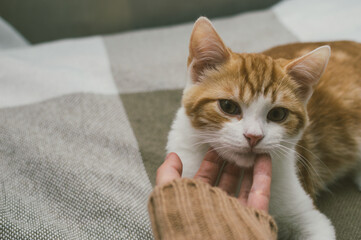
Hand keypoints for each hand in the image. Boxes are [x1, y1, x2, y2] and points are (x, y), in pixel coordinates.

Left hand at [156, 149, 271, 211]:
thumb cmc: (185, 221)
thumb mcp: (168, 195)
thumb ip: (168, 174)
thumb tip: (172, 155)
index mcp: (196, 203)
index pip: (205, 177)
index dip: (210, 161)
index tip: (216, 144)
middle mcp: (216, 207)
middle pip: (225, 179)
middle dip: (230, 161)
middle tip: (235, 143)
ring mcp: (236, 212)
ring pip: (244, 184)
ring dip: (247, 165)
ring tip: (250, 147)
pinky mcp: (254, 216)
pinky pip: (260, 192)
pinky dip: (263, 173)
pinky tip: (264, 157)